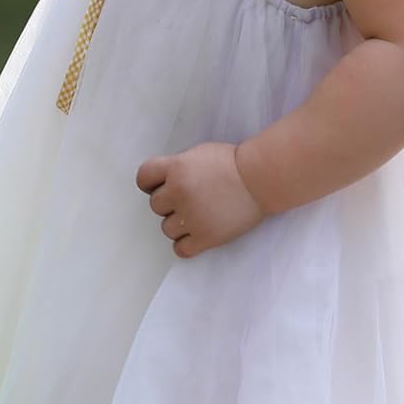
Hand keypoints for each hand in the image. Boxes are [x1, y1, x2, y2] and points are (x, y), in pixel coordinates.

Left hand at [135, 141, 267, 257]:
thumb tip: (164, 182)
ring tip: (198, 215)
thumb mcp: (198, 153)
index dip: (150, 182)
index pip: (143, 177)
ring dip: (178, 224)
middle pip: (155, 205)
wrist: (261, 179)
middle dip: (169, 202)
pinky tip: (196, 234)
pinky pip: (180, 249)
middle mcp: (179, 192)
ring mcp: (192, 216)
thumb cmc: (233, 162)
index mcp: (176, 168)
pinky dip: (186, 244)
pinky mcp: (206, 237)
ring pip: (166, 229)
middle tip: (191, 198)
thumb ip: (177, 167)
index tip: (161, 185)